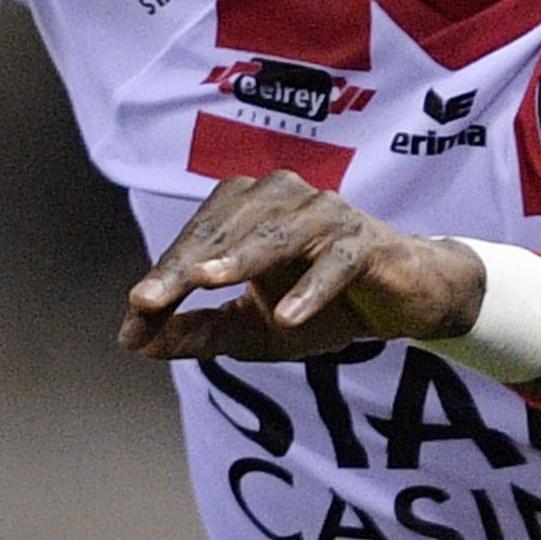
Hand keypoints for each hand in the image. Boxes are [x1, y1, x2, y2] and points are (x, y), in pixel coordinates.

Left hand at [123, 178, 479, 359]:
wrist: (406, 301)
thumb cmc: (326, 307)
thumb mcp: (254, 329)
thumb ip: (198, 331)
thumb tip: (134, 341)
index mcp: (246, 209)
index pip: (196, 242)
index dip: (165, 276)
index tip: (136, 313)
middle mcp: (281, 198)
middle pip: (225, 232)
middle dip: (186, 267)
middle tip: (149, 301)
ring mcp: (325, 215)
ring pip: (275, 236)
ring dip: (240, 260)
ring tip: (207, 283)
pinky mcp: (366, 241)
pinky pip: (334, 263)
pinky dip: (311, 289)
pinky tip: (288, 317)